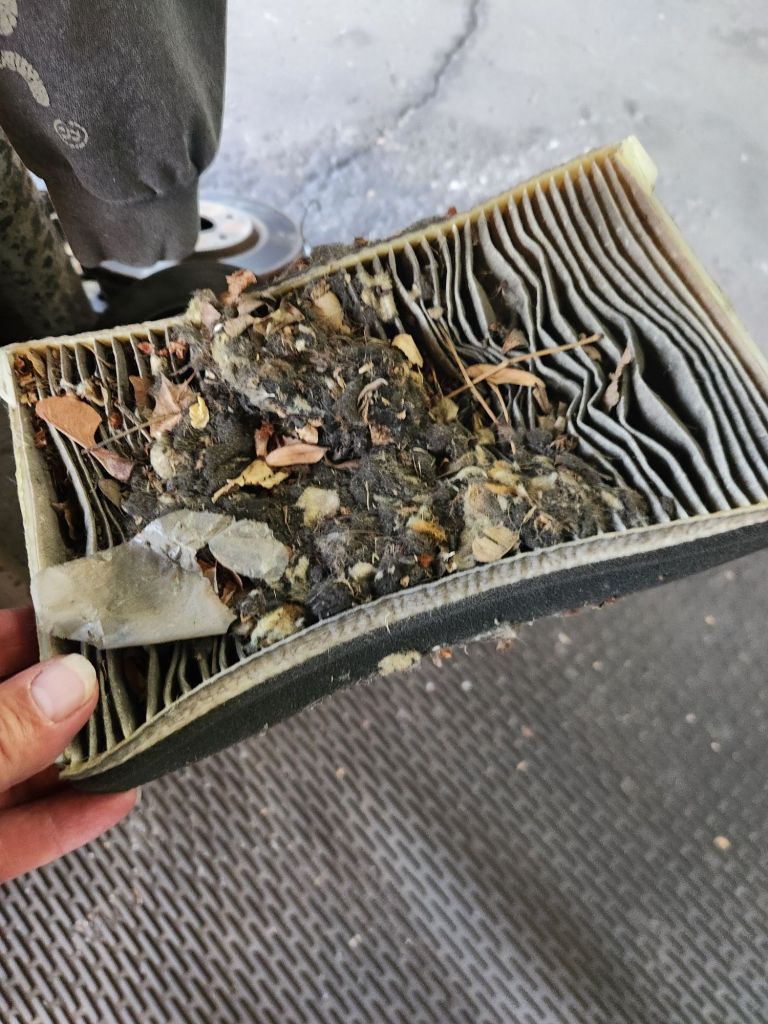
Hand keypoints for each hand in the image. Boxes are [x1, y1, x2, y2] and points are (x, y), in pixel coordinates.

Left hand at [0, 607, 136, 882]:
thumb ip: (3, 732)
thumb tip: (74, 683)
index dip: (47, 626)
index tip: (106, 620)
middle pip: (22, 707)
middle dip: (80, 694)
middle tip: (143, 675)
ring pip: (24, 769)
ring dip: (83, 758)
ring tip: (144, 735)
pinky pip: (18, 831)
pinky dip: (64, 820)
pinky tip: (113, 801)